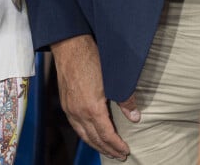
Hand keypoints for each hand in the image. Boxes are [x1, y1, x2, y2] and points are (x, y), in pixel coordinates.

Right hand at [52, 35, 130, 159]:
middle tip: (118, 155)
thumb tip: (134, 116)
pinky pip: (75, 126)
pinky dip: (84, 135)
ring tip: (106, 150)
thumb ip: (124, 99)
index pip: (106, 135)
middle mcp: (78, 112)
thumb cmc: (91, 58)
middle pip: (94, 139)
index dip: (116, 145)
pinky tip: (90, 134)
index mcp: (92, 108)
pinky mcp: (65, 102)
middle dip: (107, 149)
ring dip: (95, 145)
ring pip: (83, 134)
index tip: (125, 150)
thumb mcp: (112, 78)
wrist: (70, 45)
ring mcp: (70, 108)